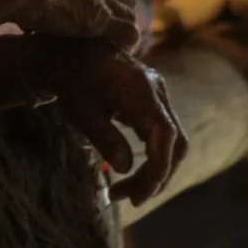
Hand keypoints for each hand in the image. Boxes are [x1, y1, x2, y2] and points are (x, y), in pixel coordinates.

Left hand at [25, 36, 187, 206]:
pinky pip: (162, 133)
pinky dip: (152, 155)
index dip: (157, 171)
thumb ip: (103, 136)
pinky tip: (130, 169)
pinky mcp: (153, 99)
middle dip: (157, 176)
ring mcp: (158, 93)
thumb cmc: (73, 79)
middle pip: (175, 143)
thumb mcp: (80, 109)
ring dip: (154, 169)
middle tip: (129, 198)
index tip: (136, 196)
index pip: (165, 137)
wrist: (72, 49)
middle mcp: (157, 90)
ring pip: (172, 141)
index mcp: (140, 89)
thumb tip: (125, 169)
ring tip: (126, 190)